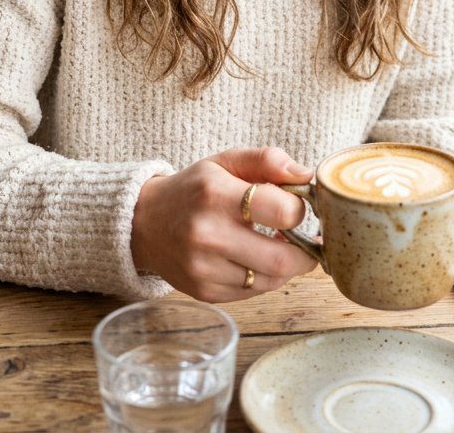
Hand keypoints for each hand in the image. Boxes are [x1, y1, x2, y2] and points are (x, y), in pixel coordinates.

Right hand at [131, 146, 317, 301]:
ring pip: (270, 281)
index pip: (281, 212)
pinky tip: (257, 260)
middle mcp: (208, 235)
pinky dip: (264, 278)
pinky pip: (252, 293)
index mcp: (216, 194)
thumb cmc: (193, 189)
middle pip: (281, 258)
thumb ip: (267, 160)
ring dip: (286, 267)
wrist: (144, 222)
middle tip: (309, 241)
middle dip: (305, 252)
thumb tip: (306, 175)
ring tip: (281, 247)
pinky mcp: (204, 292)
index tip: (297, 206)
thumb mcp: (225, 162)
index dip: (299, 210)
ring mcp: (204, 269)